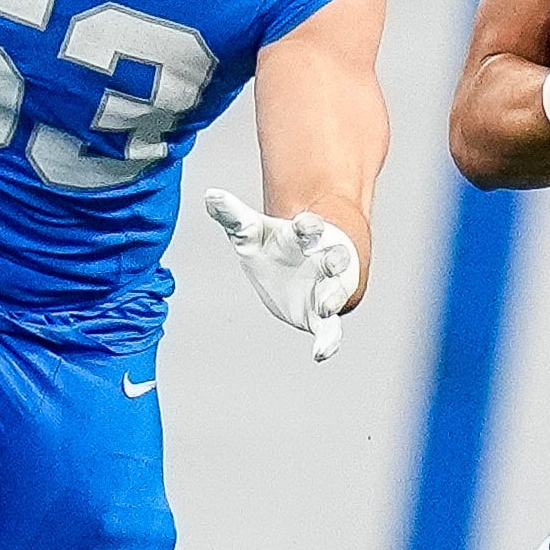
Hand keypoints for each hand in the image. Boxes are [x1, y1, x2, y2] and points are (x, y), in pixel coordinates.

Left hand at [204, 189, 358, 362]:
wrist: (293, 272)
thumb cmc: (278, 247)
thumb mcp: (252, 233)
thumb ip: (233, 216)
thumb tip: (210, 195)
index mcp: (307, 236)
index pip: (312, 227)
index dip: (310, 225)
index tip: (306, 225)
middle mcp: (324, 260)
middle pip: (336, 257)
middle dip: (335, 259)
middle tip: (333, 261)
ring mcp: (327, 288)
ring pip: (338, 291)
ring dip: (335, 296)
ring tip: (325, 304)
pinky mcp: (322, 315)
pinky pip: (331, 329)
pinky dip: (329, 341)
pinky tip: (321, 353)